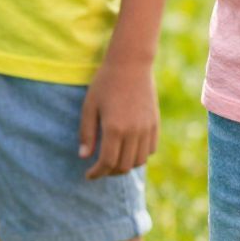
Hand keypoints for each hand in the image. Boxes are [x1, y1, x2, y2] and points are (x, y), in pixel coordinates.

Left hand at [79, 48, 159, 178]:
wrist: (131, 65)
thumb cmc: (105, 83)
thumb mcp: (89, 106)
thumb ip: (87, 133)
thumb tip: (84, 156)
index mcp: (115, 128)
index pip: (107, 162)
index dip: (97, 173)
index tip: (88, 175)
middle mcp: (134, 132)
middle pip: (124, 166)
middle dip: (109, 172)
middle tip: (98, 169)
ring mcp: (147, 129)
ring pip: (139, 161)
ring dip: (125, 166)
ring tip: (112, 162)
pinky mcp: (155, 124)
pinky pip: (150, 150)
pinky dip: (138, 156)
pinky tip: (127, 151)